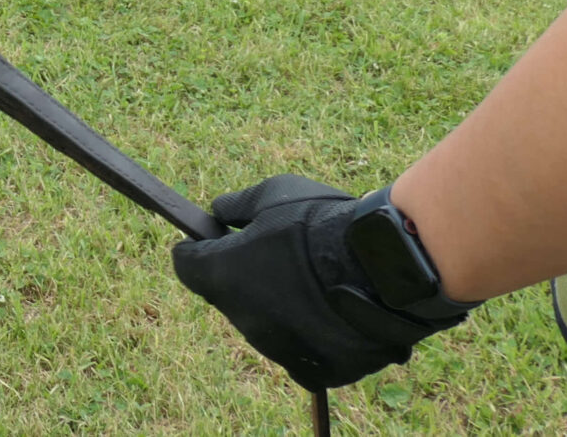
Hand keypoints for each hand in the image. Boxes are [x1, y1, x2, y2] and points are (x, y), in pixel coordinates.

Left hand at [171, 176, 466, 390]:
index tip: (217, 236)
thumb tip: (218, 213)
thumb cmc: (321, 225)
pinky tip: (339, 310)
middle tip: (282, 254)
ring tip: (320, 281)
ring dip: (282, 307)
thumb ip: (235, 206)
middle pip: (232, 297)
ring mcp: (279, 350)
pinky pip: (306, 351)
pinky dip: (316, 333)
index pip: (186, 264)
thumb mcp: (271, 194)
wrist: (380, 268)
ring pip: (269, 325)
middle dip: (247, 276)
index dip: (199, 247)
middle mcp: (243, 320)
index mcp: (221, 276)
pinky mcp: (316, 371)